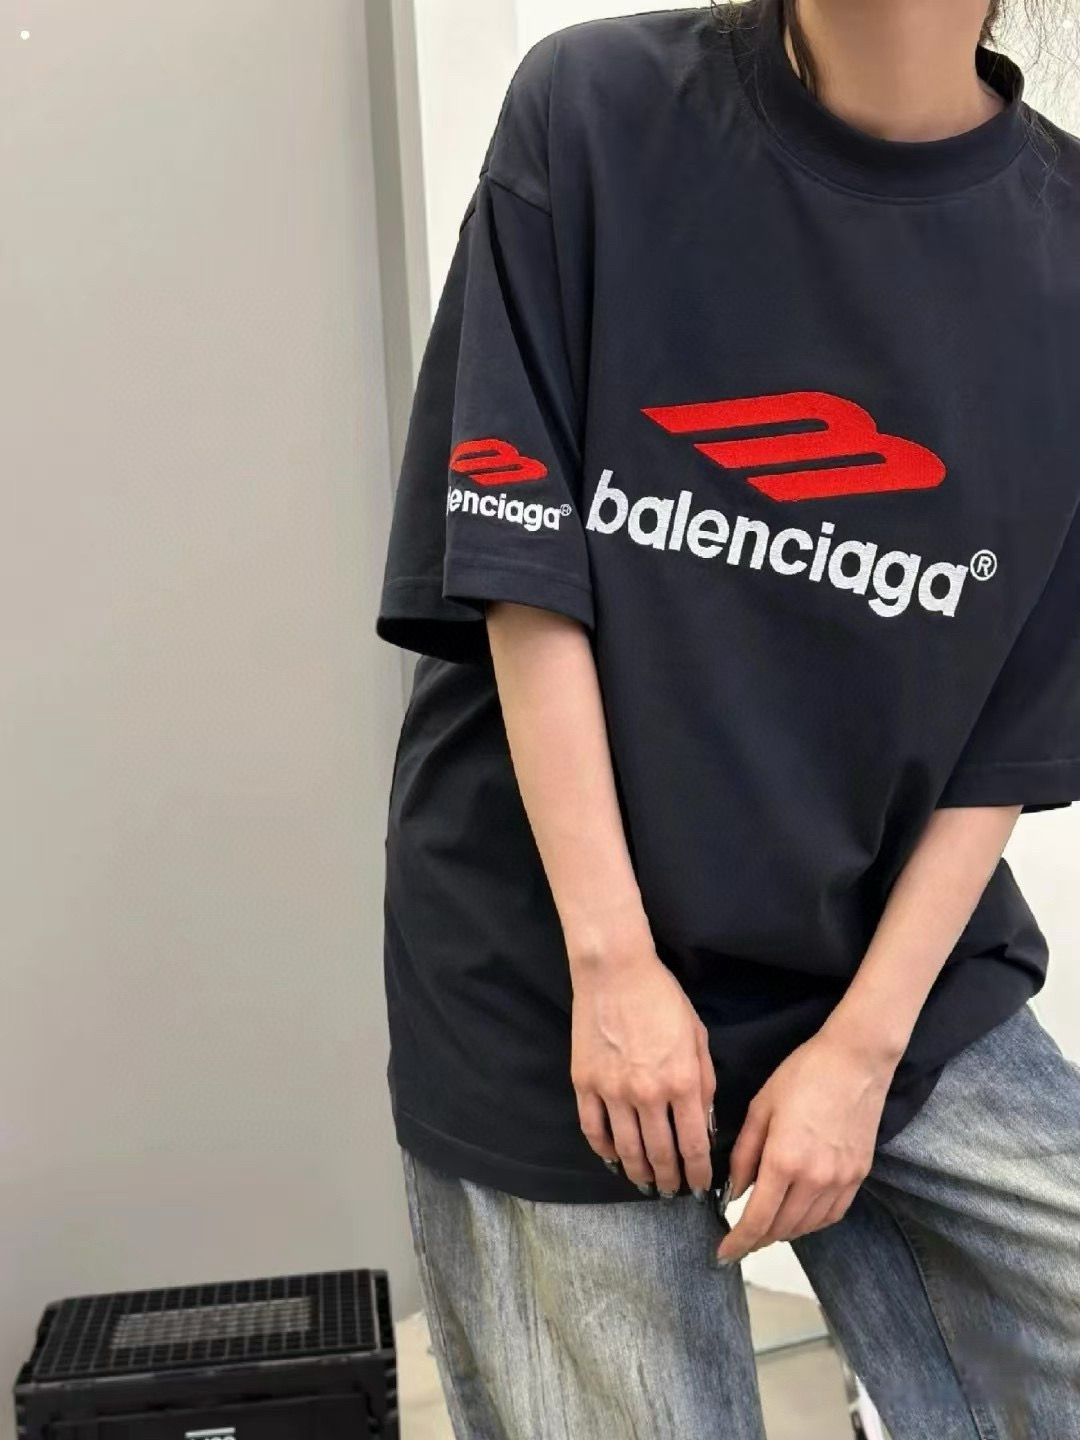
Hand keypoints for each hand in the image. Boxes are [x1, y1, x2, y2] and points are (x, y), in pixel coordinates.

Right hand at [571, 943, 714, 1197]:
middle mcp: (649, 1093)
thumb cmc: (662, 999)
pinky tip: (614, 1159)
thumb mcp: (698, 1037)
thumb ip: (704, 1082)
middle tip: (672, 1192)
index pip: (694, 1145)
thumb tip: (704, 1124)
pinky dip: (604, 1151)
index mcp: (683, 1082)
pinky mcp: (585, 1083)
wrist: (616, 971)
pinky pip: (594, 1129)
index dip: (699, 1174)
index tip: (701, 1188)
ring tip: (645, 1184)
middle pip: (661, 1154)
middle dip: (670, 1179)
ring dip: (639, 1173)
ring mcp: (613, 1091)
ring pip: (627, 1149)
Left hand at [715, 1025, 894, 1262]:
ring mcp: (841, 1180)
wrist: (856, 1061)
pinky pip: (831, 1215)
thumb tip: (735, 1192)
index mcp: (784, 1160)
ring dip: (782, 1233)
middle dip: (756, 1240)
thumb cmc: (803, 1075)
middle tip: (739, 1240)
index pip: (757, 1219)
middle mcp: (815, 1179)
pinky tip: (797, 1215)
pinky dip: (811, 1222)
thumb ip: (744, 1154)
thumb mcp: (761, 1108)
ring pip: (807, 1226)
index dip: (737, 1242)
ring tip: (764, 1228)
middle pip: (781, 1229)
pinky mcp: (859, 1176)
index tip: (722, 1254)